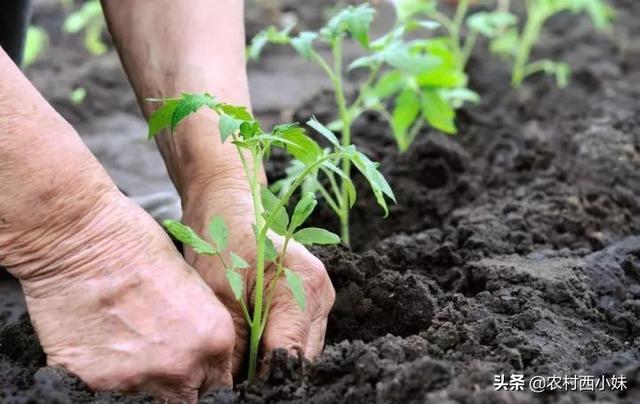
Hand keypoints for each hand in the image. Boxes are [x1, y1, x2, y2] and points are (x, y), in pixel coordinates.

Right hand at [7, 189, 235, 402]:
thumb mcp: (192, 286)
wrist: (82, 239)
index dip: (203, 380)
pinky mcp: (94, 383)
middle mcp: (182, 367)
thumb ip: (200, 330)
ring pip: (146, 402)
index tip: (192, 376)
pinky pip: (104, 395)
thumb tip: (198, 358)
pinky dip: (102, 378)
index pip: (219, 386)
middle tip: (159, 363)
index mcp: (214, 340)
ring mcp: (138, 380)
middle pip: (187, 400)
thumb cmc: (138, 246)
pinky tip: (98, 348)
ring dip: (140, 384)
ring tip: (126, 352)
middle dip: (178, 389)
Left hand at [181, 175, 335, 375]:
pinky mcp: (312, 300)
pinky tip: (253, 348)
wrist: (227, 206)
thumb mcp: (220, 297)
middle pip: (302, 358)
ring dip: (274, 362)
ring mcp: (320, 297)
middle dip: (270, 374)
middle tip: (237, 381)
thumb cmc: (221, 240)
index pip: (290, 355)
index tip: (240, 391)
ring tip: (242, 366)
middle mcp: (321, 293)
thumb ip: (235, 347)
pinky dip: (276, 347)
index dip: (265, 380)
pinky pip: (298, 337)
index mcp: (304, 286)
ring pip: (302, 351)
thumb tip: (234, 389)